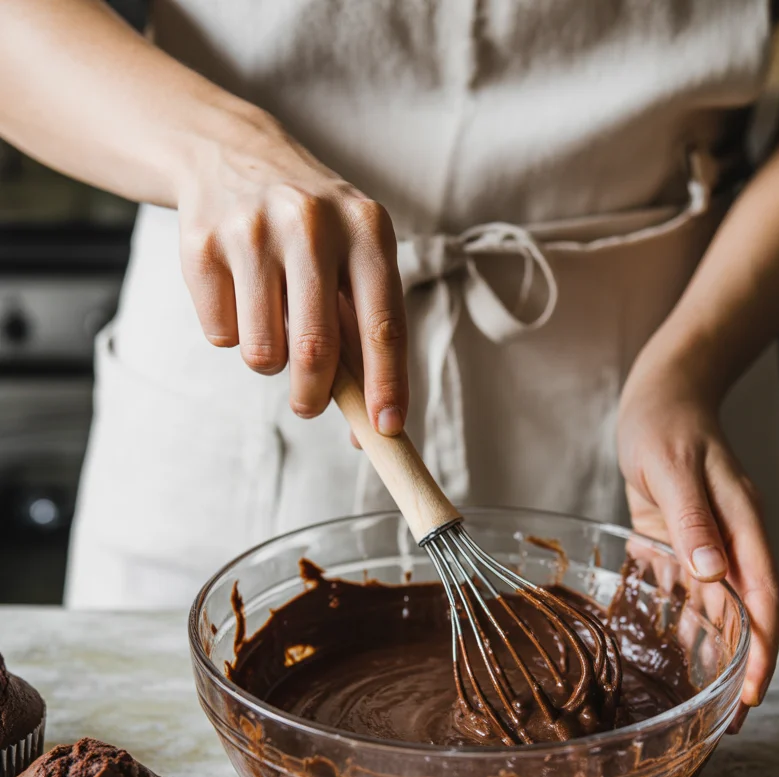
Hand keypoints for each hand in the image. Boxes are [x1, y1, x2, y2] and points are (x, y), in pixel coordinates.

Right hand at [176, 110, 406, 433]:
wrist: (230, 153)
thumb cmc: (311, 230)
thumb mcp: (352, 258)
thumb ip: (365, 335)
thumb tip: (375, 423)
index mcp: (366, 228)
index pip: (383, 324)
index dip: (386, 384)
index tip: (386, 430)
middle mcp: (311, 222)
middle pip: (316, 350)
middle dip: (313, 397)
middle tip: (308, 406)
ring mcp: (252, 230)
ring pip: (263, 352)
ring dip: (269, 360)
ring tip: (272, 322)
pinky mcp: (201, 244)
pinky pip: (221, 335)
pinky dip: (231, 333)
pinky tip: (237, 292)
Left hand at [617, 371, 778, 730]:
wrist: (661, 394)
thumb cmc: (666, 424)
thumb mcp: (672, 469)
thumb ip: (692, 520)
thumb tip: (713, 574)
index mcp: (742, 524)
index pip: (762, 598)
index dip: (762, 649)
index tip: (753, 694)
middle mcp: (730, 541)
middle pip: (746, 614)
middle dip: (744, 667)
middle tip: (730, 720)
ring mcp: (708, 543)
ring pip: (718, 610)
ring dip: (715, 654)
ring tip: (706, 703)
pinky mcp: (681, 542)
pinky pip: (686, 592)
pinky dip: (684, 624)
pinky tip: (674, 656)